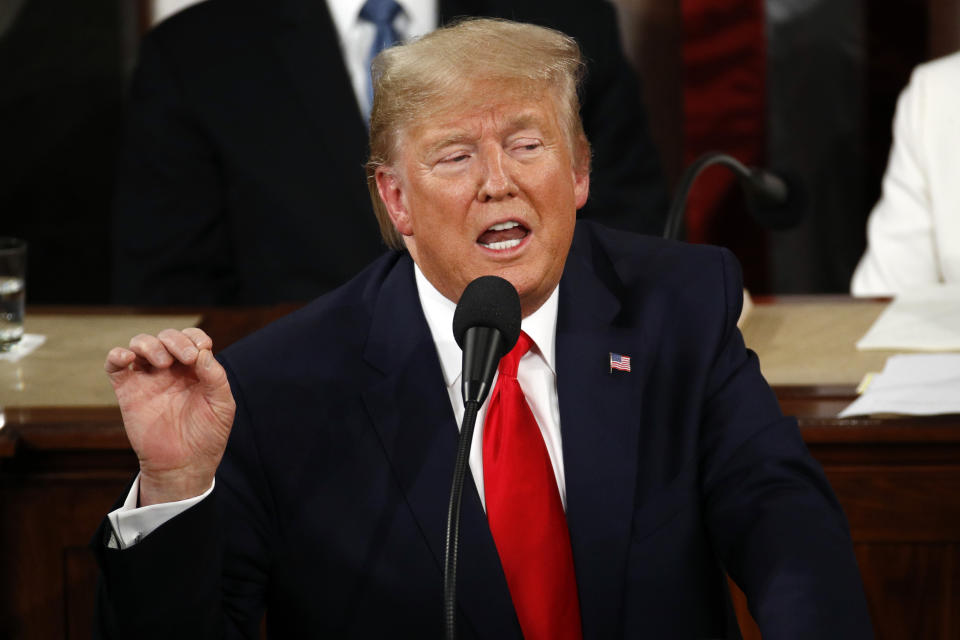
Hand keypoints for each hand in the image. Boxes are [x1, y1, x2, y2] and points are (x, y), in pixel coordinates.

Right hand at [104, 328, 235, 505]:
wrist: (184, 465)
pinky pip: (114, 365)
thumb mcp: (222, 405)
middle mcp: (171, 370)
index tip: (202, 349)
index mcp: (195, 369)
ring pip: (140, 344)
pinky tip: (127, 358)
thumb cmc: (207, 435)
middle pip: (166, 337)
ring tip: (163, 363)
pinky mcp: (128, 391)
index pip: (191, 338)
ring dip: (150, 344)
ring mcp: (148, 378)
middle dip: (176, 340)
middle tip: (186, 358)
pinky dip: (117, 354)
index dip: (195, 337)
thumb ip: (216, 377)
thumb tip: (203, 352)